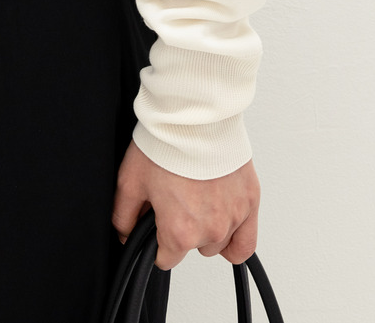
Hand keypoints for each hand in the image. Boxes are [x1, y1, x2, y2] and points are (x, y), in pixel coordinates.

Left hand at [112, 138, 259, 270]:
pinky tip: (225, 226)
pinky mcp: (250, 202)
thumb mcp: (130, 180)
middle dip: (184, 230)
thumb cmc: (165, 143)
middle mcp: (210, 230)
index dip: (158, 243)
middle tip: (177, 199)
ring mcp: (233, 218)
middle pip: (193, 248)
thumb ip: (124, 216)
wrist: (194, 115)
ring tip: (199, 198)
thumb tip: (126, 235)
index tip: (158, 227)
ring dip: (208, 229)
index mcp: (180, 231)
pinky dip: (236, 238)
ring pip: (218, 243)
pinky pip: (246, 242)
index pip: (166, 259)